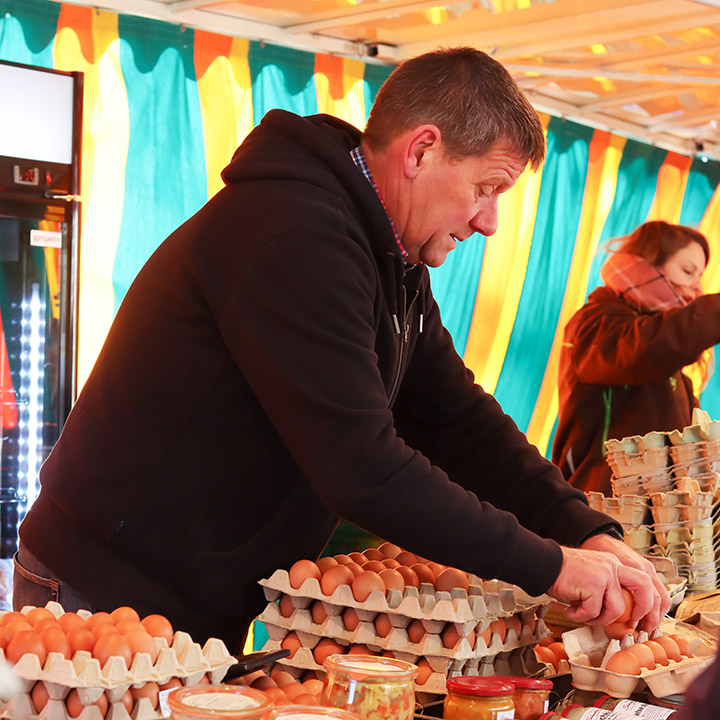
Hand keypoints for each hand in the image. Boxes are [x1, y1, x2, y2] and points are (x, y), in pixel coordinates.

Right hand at [547, 544, 664, 630]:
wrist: (543, 563)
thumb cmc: (564, 574)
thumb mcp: (593, 578)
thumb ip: (608, 590)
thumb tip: (622, 618)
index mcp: (614, 564)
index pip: (643, 582)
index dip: (647, 605)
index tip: (640, 621)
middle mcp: (613, 566)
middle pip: (645, 587)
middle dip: (644, 612)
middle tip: (634, 627)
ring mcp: (604, 574)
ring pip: (617, 609)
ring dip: (600, 620)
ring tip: (584, 616)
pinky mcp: (593, 583)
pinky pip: (593, 611)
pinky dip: (580, 616)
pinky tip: (570, 610)